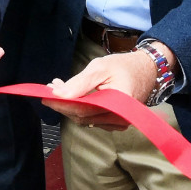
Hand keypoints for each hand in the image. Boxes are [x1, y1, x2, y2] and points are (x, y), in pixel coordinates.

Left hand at [43, 45, 167, 129]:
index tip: (45, 95)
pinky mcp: (115, 122)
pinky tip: (72, 95)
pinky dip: (79, 108)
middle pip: (82, 117)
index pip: (83, 110)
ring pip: (85, 119)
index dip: (62, 104)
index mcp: (118, 104)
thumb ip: (80, 82)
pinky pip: (92, 118)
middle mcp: (120, 119)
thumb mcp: (100, 67)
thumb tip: (59, 94)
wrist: (145, 70)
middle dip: (63, 103)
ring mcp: (118, 123)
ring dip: (69, 105)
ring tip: (59, 88)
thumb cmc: (123, 66)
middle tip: (51, 88)